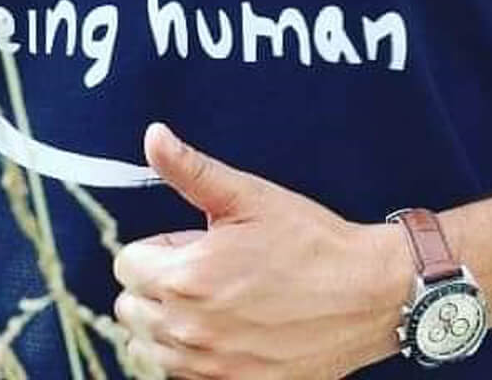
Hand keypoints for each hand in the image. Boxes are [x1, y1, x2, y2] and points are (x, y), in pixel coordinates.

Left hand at [112, 123, 409, 378]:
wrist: (365, 294)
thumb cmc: (311, 242)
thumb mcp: (249, 196)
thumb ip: (190, 170)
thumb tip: (153, 137)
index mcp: (186, 276)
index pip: (126, 265)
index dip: (160, 249)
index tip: (193, 245)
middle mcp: (189, 330)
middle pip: (130, 310)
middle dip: (158, 286)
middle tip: (206, 272)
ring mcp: (208, 369)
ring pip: (150, 349)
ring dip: (170, 326)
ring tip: (216, 304)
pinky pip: (179, 379)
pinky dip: (192, 360)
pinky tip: (226, 336)